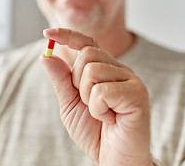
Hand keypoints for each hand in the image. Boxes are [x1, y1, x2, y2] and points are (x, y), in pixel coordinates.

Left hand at [40, 28, 152, 165]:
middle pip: (87, 55)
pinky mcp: (137, 94)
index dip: (67, 35)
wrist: (115, 160)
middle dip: (77, 82)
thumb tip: (46, 55)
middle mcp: (120, 70)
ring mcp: (131, 80)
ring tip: (101, 113)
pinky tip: (110, 119)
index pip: (87, 43)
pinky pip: (102, 91)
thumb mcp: (70, 104)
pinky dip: (98, 109)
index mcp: (105, 70)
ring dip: (87, 98)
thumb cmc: (95, 132)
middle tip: (90, 105)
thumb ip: (61, 80)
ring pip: (92, 71)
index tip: (47, 32)